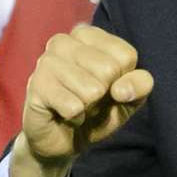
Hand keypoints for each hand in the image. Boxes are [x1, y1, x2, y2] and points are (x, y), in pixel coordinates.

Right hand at [10, 25, 151, 176]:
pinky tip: (64, 115)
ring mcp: (46, 61)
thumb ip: (139, 85)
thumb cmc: (97, 111)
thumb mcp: (129, 98)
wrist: (62, 142)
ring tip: (76, 106)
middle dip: (104, 95)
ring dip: (89, 108)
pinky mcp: (36, 86)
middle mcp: (65, 41)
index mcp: (89, 34)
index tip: (108, 87)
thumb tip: (121, 89)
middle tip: (89, 100)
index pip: (126, 56)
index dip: (123, 80)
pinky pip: (73, 107)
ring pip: (91, 90)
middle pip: (109, 70)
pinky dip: (75, 118)